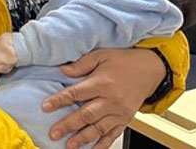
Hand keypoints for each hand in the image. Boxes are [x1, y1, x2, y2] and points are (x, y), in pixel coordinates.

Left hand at [42, 48, 163, 148]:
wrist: (150, 69)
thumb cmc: (123, 61)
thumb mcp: (101, 55)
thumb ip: (81, 64)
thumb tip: (62, 70)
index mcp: (103, 83)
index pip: (76, 93)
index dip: (60, 100)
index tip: (45, 106)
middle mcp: (112, 100)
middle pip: (86, 115)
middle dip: (68, 125)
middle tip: (54, 133)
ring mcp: (120, 112)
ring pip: (99, 128)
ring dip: (83, 138)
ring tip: (69, 145)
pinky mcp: (126, 119)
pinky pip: (113, 134)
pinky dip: (103, 144)